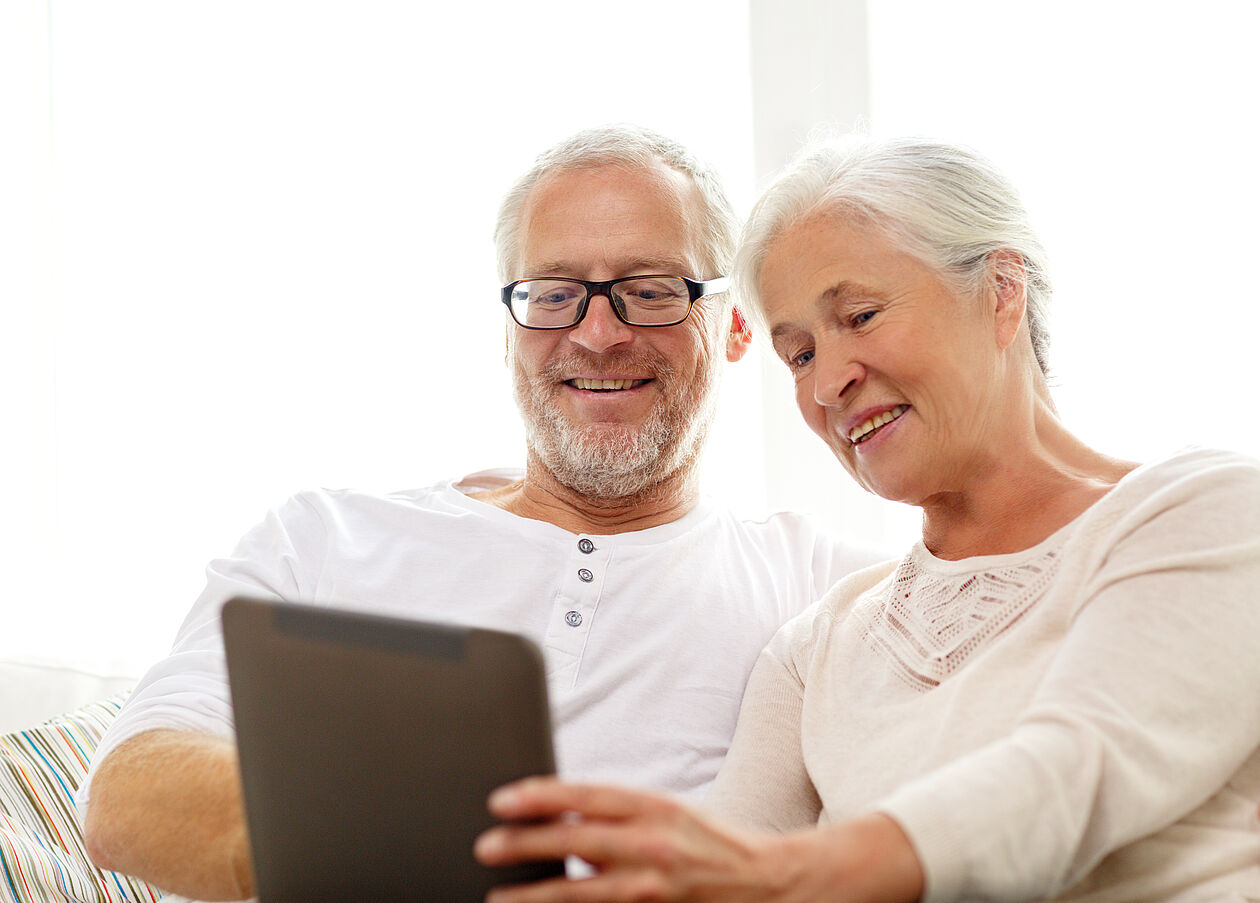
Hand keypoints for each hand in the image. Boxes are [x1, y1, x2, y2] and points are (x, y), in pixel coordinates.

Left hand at [474, 778, 922, 902]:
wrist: (771, 880)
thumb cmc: (709, 841)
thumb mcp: (666, 810)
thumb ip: (616, 813)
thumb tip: (560, 815)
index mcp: (654, 806)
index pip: (586, 795)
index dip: (540, 795)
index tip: (500, 799)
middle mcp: (654, 843)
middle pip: (577, 842)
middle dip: (526, 844)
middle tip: (485, 845)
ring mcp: (656, 887)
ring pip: (583, 894)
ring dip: (535, 896)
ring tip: (497, 897)